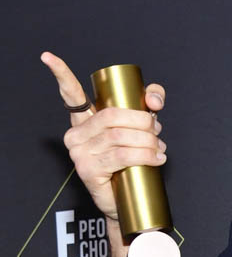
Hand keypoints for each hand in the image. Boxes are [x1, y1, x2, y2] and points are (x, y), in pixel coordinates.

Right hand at [42, 52, 166, 222]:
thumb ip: (149, 102)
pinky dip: (144, 155)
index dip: (61, 74)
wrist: (126, 200)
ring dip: (147, 141)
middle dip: (142, 121)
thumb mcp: (141, 127)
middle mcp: (76, 134)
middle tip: (157, 130)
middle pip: (112, 116)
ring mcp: (79, 152)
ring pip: (119, 137)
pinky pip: (120, 156)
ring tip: (158, 148)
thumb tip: (153, 98)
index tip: (48, 56)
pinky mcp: (88, 170)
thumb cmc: (131, 161)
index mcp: (84, 120)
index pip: (71, 94)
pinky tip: (155, 158)